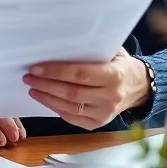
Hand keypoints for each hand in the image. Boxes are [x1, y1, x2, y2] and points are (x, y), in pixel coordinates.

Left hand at [21, 49, 150, 129]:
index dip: (56, 71)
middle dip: (46, 84)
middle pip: (72, 92)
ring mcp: (105, 113)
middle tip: (28, 77)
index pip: (80, 74)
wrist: (138, 87)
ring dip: (47, 97)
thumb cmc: (119, 64)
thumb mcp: (112, 52)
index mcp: (115, 75)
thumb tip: (58, 43)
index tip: (36, 67)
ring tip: (32, 88)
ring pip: (70, 107)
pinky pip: (72, 118)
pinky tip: (44, 98)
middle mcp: (111, 97)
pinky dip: (55, 108)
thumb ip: (90, 50)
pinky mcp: (98, 124)